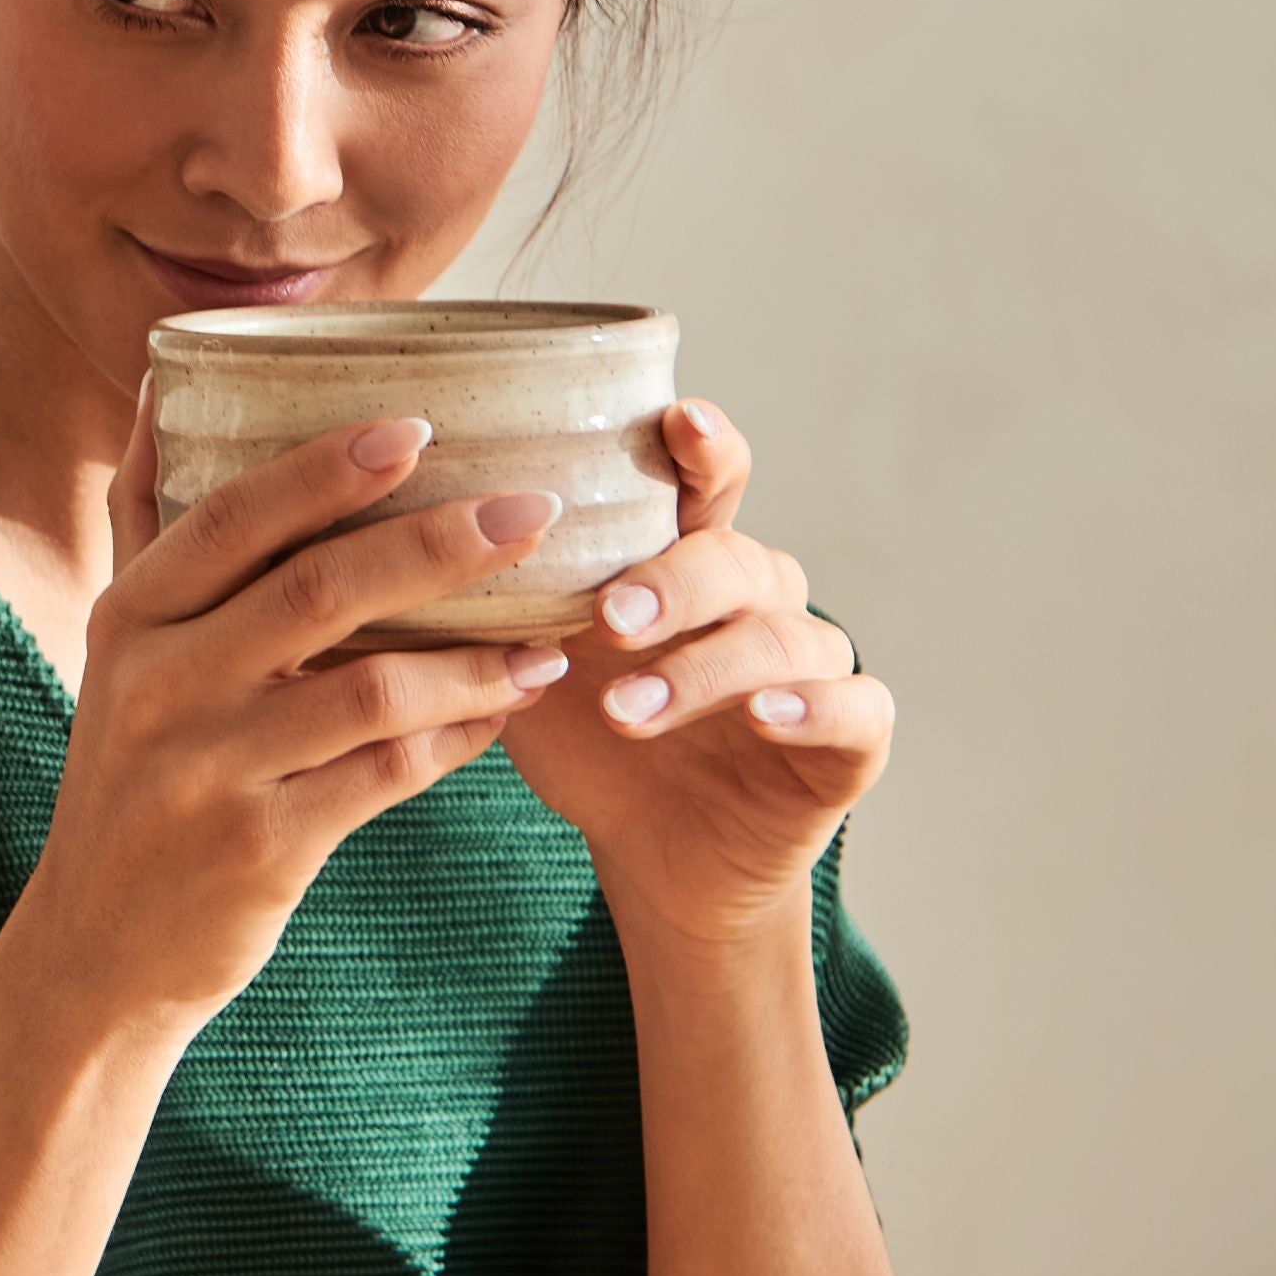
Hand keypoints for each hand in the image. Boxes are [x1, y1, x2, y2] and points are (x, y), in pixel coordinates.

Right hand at [25, 378, 569, 1037]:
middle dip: (436, 543)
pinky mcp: (260, 849)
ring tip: (549, 634)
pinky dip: (457, 737)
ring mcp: (208, 771)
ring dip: (474, 656)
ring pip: (369, 690)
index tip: (421, 427)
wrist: (97, 944)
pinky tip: (506, 708)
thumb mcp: (118, 640)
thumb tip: (165, 378)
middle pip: (316, 590)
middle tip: (532, 512)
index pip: (233, 516)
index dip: (326, 467)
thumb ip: (147, 513)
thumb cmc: (133, 764)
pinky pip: (386, 777)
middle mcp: (160, 685)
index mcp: (130, 615)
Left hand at [496, 400, 896, 951]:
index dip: (703, 445)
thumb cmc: (589, 738)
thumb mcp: (532, 663)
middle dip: (668, 584)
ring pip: (780, 636)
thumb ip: (505, 601)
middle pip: (732, 558)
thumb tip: (421, 539)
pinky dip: (813, 707)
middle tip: (605, 619)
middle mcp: (759, 596)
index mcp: (687, 558)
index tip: (676, 418)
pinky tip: (765, 715)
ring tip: (630, 708)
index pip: (708, 482)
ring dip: (702, 669)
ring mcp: (812, 663)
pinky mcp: (850, 739)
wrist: (655, 857)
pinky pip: (854, 707)